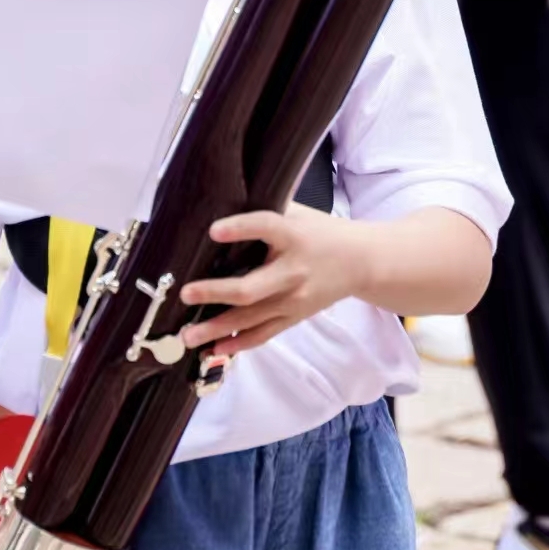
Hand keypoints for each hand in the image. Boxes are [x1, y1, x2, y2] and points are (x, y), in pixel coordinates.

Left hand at [179, 203, 359, 357]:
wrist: (362, 263)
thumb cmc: (322, 233)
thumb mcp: (298, 213)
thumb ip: (266, 209)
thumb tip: (222, 202)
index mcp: (294, 236)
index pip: (265, 227)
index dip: (240, 228)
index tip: (213, 230)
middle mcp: (293, 271)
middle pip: (251, 288)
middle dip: (215, 293)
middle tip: (186, 293)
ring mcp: (294, 300)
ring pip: (251, 318)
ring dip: (217, 328)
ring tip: (187, 335)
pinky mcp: (294, 317)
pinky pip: (264, 334)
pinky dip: (239, 343)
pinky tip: (215, 348)